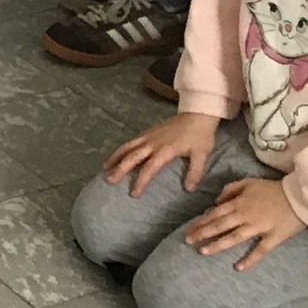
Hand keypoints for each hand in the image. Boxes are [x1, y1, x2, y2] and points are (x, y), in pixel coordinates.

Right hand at [103, 112, 218, 197]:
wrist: (197, 114)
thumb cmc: (200, 135)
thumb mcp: (202, 154)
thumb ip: (195, 171)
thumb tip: (189, 189)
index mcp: (165, 150)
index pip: (149, 168)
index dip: (140, 182)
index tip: (133, 194)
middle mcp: (152, 143)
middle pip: (132, 157)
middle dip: (120, 169)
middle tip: (109, 180)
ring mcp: (148, 137)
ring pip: (127, 147)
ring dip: (115, 157)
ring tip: (105, 168)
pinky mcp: (148, 132)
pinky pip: (131, 142)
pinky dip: (121, 149)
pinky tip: (116, 155)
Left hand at [185, 177, 306, 269]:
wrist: (300, 196)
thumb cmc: (273, 188)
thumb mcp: (249, 182)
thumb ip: (231, 189)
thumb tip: (216, 201)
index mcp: (239, 203)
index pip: (215, 213)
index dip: (201, 221)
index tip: (189, 229)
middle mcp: (245, 216)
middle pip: (220, 226)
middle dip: (203, 233)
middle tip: (188, 241)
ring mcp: (259, 228)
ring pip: (234, 238)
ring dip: (218, 245)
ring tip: (203, 252)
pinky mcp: (273, 237)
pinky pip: (260, 250)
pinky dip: (249, 260)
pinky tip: (238, 268)